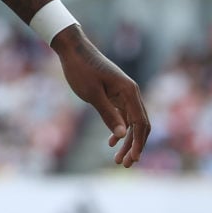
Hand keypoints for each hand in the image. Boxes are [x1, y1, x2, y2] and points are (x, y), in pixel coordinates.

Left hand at [51, 26, 150, 166]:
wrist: (71, 48)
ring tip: (118, 159)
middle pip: (139, 125)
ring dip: (127, 140)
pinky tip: (112, 143)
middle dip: (134, 146)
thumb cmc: (80, 69)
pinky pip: (122, 115)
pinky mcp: (114, 93)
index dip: (138, 143)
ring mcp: (123, 93)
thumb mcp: (92, 93)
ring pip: (131, 122)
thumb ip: (108, 114)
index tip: (132, 160)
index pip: (140, 123)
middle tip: (124, 164)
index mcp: (129, 91)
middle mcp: (131, 92)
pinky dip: (119, 129)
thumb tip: (123, 135)